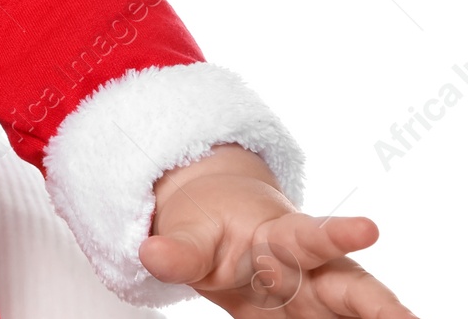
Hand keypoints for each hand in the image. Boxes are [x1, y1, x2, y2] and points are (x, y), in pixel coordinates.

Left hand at [139, 144, 417, 317]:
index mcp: (282, 239)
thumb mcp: (190, 233)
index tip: (368, 228)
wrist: (221, 223)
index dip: (339, 233)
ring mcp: (316, 302)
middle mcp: (311, 272)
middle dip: (384, 307)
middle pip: (354, 289)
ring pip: (355, 316)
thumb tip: (149, 254)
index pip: (313, 235)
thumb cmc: (210, 224)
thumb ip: (177, 249)